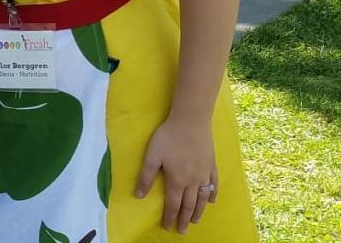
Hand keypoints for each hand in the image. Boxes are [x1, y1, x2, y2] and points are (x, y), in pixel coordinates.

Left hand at [135, 114, 218, 233]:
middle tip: (182, 230)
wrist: (191, 122)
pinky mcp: (212, 165)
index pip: (172, 204)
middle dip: (184, 219)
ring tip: (195, 221)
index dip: (170, 217)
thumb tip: (138, 195)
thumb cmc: (168, 137)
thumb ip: (146, 177)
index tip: (167, 227)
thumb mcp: (152, 156)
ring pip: (202, 198)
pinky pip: (213, 184)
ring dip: (198, 211)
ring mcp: (204, 174)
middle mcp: (192, 181)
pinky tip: (211, 200)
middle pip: (189, 205)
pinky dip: (212, 195)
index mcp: (177, 180)